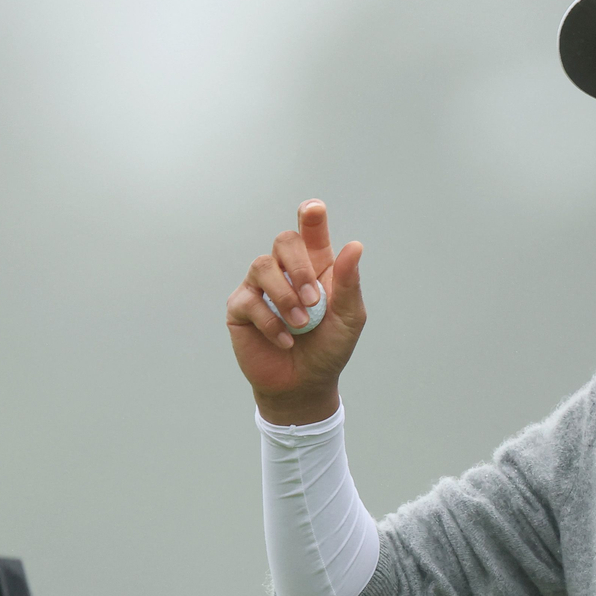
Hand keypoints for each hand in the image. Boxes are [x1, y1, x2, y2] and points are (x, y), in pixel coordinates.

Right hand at [226, 199, 366, 423]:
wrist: (304, 385)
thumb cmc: (328, 349)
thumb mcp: (349, 319)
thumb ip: (349, 284)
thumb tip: (354, 245)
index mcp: (315, 267)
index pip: (310, 232)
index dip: (311, 217)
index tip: (314, 210)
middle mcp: (285, 271)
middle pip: (284, 241)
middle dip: (300, 267)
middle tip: (314, 300)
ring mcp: (260, 287)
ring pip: (262, 265)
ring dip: (286, 297)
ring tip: (302, 325)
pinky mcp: (240, 308)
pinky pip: (249, 301)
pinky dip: (271, 322)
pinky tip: (286, 341)